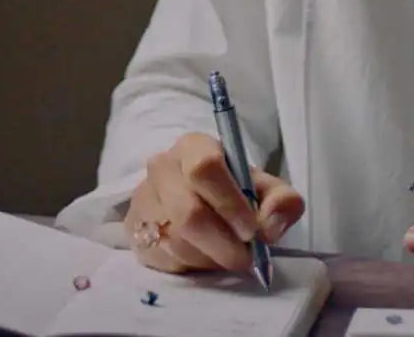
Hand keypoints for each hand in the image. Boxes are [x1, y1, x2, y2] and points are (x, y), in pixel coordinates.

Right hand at [125, 132, 304, 273]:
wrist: (191, 198)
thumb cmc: (231, 190)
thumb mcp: (263, 187)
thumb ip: (281, 199)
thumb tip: (271, 224)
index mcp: (194, 147)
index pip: (205, 167)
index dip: (230, 204)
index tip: (252, 230)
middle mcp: (162, 168)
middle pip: (189, 213)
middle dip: (224, 243)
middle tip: (247, 258)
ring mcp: (143, 200)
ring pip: (177, 241)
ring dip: (211, 258)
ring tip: (230, 255)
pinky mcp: (133, 231)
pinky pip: (165, 259)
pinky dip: (193, 266)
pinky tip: (206, 257)